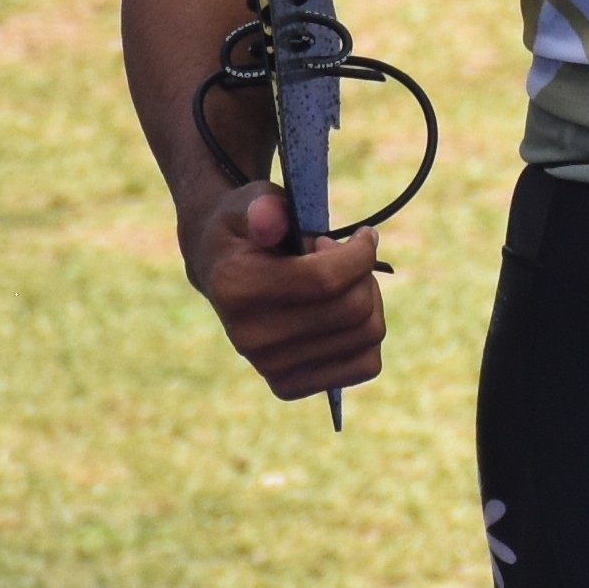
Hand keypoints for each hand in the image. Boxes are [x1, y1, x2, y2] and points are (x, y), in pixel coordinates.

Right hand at [181, 178, 386, 401]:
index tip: (364, 235)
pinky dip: (367, 335)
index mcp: (236, 288)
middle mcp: (249, 337)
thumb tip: (272, 220)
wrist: (219, 268)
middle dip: (363, 274)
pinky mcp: (289, 385)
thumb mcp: (251, 202)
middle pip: (353, 309)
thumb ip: (265, 207)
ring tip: (339, 283)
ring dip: (368, 300)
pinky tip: (343, 312)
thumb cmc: (246, 229)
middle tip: (341, 258)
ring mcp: (268, 368)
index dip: (360, 252)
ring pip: (367, 335)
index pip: (327, 280)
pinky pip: (365, 365)